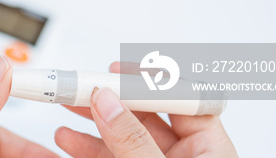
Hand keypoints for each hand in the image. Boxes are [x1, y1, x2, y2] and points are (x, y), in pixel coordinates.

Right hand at [54, 62, 237, 157]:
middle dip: (110, 98)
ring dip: (91, 122)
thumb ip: (134, 141)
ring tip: (66, 110)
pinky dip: (85, 146)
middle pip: (144, 113)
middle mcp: (183, 157)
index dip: (151, 81)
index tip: (118, 72)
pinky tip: (69, 140)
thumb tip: (108, 103)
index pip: (182, 100)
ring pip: (120, 135)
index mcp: (209, 150)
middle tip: (83, 87)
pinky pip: (107, 156)